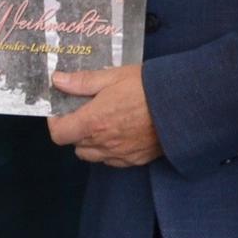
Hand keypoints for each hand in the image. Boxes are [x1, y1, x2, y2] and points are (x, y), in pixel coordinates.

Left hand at [47, 65, 162, 166]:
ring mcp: (119, 155)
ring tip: (104, 123)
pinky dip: (110, 150)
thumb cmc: (146, 87)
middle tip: (87, 111)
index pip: (59, 134)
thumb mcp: (113, 76)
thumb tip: (57, 80)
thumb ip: (82, 81)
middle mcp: (103, 144)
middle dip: (75, 129)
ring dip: (91, 142)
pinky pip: (113, 161)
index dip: (56, 122)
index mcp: (92, 122)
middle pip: (75, 144)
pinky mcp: (135, 160)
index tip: (63, 110)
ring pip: (93, 155)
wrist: (181, 105)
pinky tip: (121, 133)